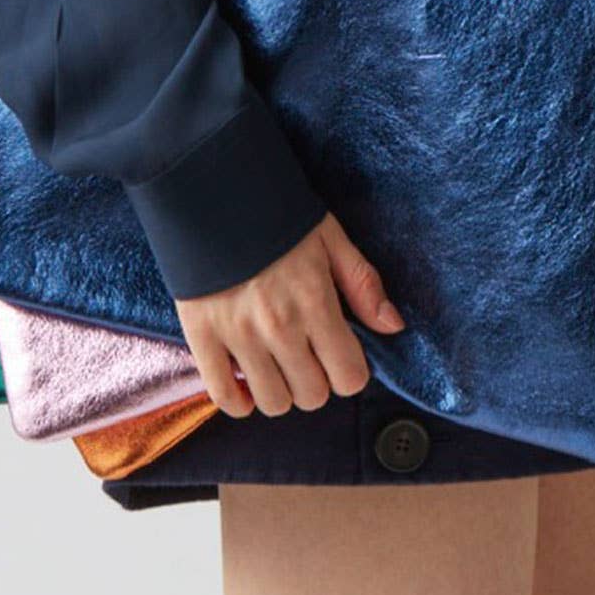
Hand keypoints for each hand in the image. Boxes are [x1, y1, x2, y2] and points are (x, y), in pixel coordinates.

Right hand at [175, 212, 404, 417]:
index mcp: (315, 301)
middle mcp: (279, 326)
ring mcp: (238, 335)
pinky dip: (238, 400)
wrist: (214, 191)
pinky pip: (223, 396)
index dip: (350, 370)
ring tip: (278, 364)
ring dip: (281, 391)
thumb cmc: (276, 215)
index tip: (340, 353)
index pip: (349, 377)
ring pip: (273, 403)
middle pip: (313, 396)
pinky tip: (248, 382)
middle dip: (317, 381)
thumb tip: (393, 326)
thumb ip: (363, 284)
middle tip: (308, 355)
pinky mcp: (202, 336)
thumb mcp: (330, 239)